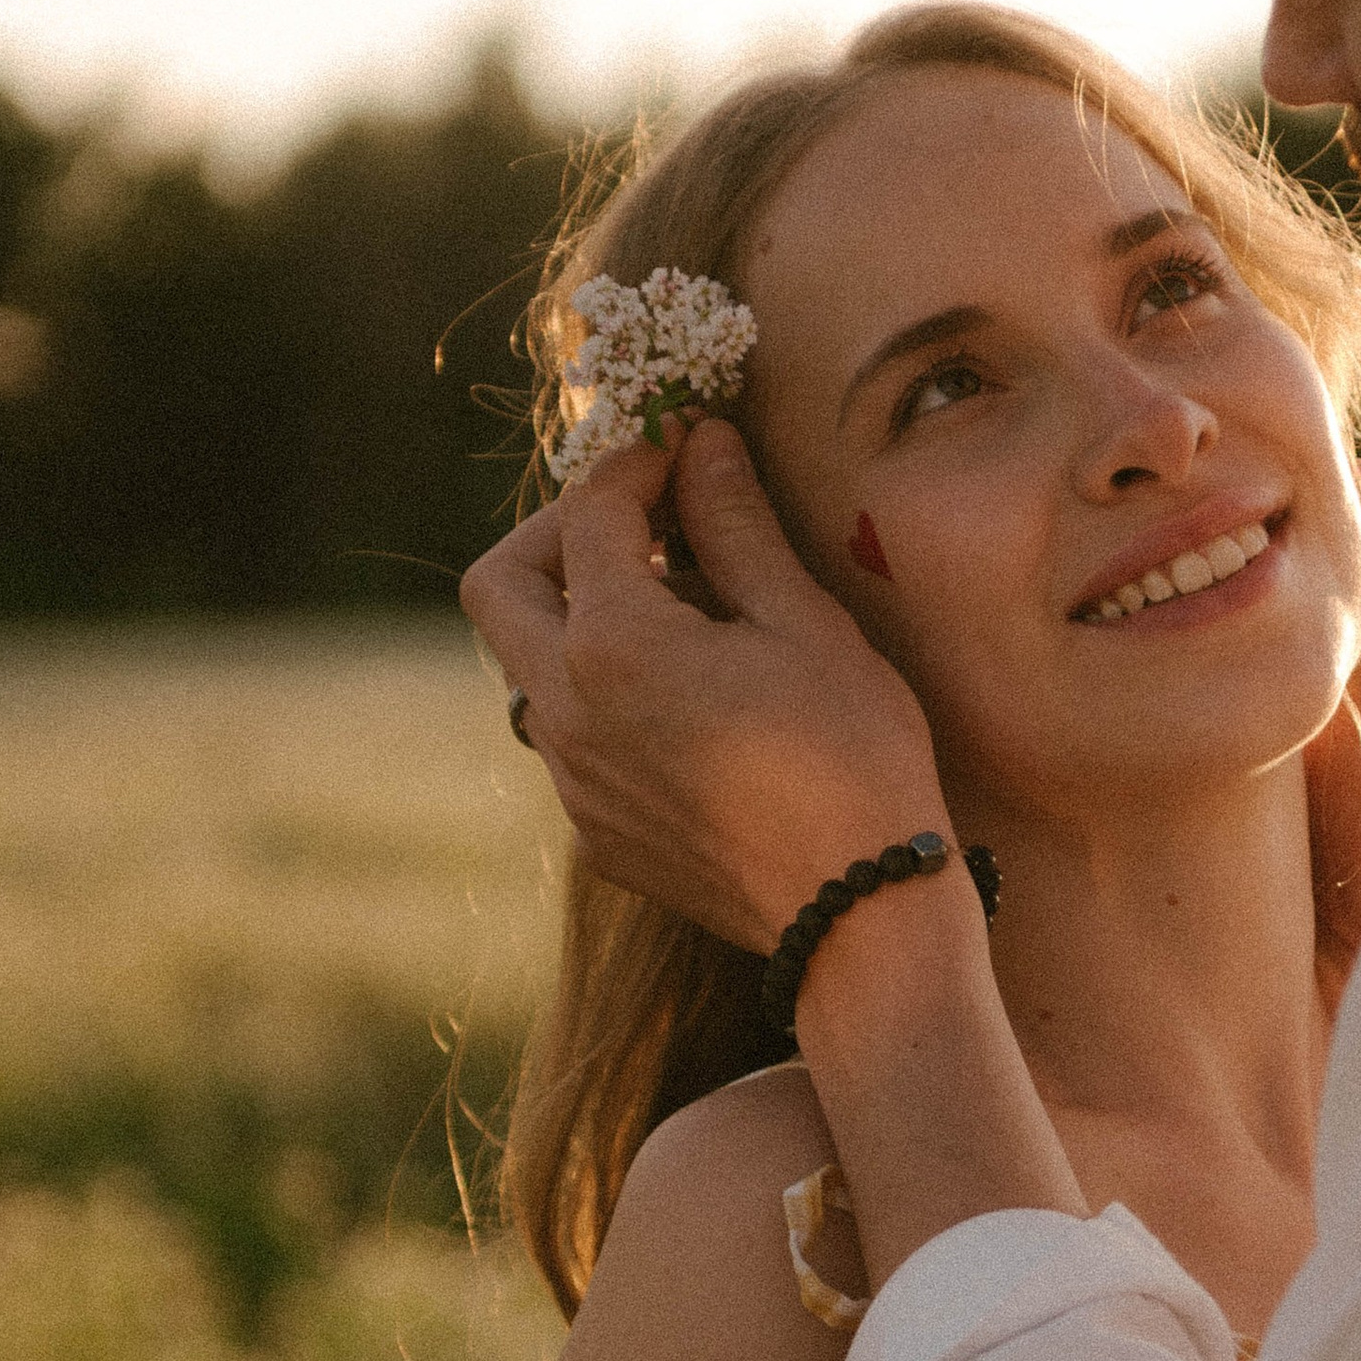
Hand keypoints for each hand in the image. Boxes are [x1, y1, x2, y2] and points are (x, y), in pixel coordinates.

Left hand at [461, 422, 946, 949]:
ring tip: (677, 610)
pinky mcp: (598, 836)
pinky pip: (571, 741)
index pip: (591, 515)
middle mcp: (566, 714)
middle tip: (640, 521)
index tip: (687, 450)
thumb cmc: (851, 758)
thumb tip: (701, 443)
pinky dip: (606, 696)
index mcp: (612, 646)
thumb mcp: (803, 625)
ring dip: (580, 618)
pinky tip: (690, 702)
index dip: (639, 465)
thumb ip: (736, 526)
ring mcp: (574, 784)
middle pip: (501, 586)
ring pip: (530, 669)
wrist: (859, 916)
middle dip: (559, 534)